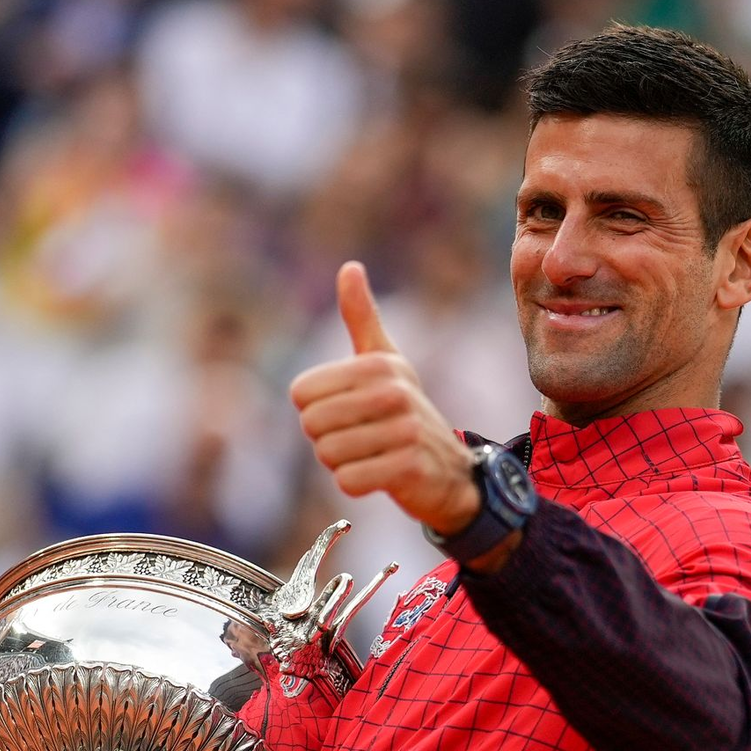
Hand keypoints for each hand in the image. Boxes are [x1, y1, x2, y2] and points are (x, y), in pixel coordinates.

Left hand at [290, 262, 480, 537]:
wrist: (449, 469)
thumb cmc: (403, 413)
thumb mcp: (385, 362)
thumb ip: (362, 318)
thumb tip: (350, 266)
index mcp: (380, 365)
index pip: (301, 394)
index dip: (315, 411)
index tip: (348, 413)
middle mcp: (395, 392)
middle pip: (312, 425)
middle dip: (327, 440)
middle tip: (360, 439)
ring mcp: (405, 430)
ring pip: (328, 455)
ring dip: (342, 463)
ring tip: (372, 456)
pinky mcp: (409, 467)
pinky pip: (349, 481)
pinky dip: (356, 484)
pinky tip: (380, 476)